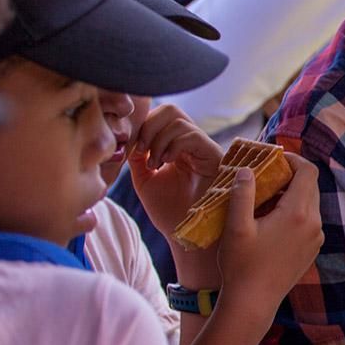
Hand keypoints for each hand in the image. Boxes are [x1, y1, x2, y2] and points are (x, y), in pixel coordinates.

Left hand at [125, 104, 223, 269]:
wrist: (187, 235)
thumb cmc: (169, 212)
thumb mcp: (144, 180)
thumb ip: (137, 156)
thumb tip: (130, 135)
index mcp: (176, 146)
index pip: (159, 117)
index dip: (140, 126)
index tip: (131, 150)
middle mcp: (192, 143)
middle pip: (170, 109)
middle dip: (148, 127)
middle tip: (141, 151)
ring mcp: (204, 148)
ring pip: (178, 119)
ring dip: (157, 139)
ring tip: (154, 164)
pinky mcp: (214, 156)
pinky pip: (191, 134)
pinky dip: (172, 146)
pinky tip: (164, 164)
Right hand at [214, 156, 322, 314]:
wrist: (253, 302)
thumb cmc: (241, 265)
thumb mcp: (236, 226)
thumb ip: (242, 194)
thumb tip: (247, 170)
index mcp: (298, 213)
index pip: (308, 172)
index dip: (293, 159)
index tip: (273, 159)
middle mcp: (314, 224)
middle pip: (310, 186)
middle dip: (290, 176)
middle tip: (265, 177)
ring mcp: (316, 239)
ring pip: (310, 204)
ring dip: (292, 195)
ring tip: (265, 200)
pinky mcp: (312, 250)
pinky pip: (308, 221)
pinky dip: (295, 213)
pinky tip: (271, 221)